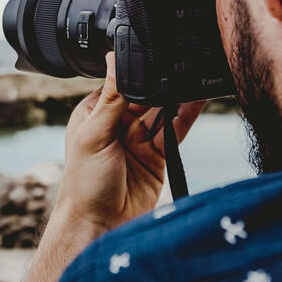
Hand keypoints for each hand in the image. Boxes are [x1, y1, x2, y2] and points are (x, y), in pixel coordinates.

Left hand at [54, 52, 204, 236]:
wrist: (100, 228)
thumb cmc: (84, 184)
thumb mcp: (95, 133)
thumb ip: (111, 97)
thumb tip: (113, 57)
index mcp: (95, 114)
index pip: (120, 83)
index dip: (137, 71)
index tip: (154, 54)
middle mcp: (117, 125)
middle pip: (145, 95)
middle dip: (160, 84)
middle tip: (179, 64)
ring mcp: (139, 140)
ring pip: (162, 111)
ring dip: (176, 97)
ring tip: (193, 76)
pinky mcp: (157, 157)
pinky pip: (174, 131)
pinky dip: (187, 115)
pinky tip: (197, 99)